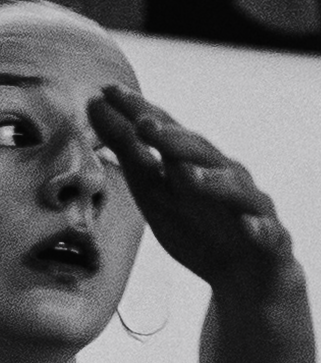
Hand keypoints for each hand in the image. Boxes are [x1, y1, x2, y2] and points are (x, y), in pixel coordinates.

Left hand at [89, 84, 297, 295]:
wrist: (246, 270)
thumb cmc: (199, 225)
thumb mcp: (158, 191)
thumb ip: (131, 156)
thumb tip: (95, 109)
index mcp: (193, 165)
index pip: (164, 133)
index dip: (136, 113)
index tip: (106, 92)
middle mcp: (221, 176)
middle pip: (197, 153)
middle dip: (171, 138)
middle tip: (141, 123)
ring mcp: (246, 205)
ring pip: (231, 187)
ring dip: (210, 180)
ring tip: (186, 174)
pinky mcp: (268, 237)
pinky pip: (265, 231)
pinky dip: (257, 228)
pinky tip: (248, 226)